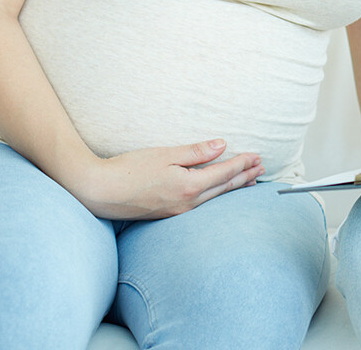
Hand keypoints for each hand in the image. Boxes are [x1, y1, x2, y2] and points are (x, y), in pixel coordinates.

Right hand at [68, 139, 263, 219]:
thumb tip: (223, 146)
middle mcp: (187, 203)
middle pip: (224, 189)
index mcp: (189, 186)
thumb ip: (196, 152)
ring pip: (214, 199)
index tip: (257, 156)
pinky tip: (219, 194)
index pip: (224, 173)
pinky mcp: (169, 214)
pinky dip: (217, 197)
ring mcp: (178, 212)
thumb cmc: (129, 169)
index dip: (243, 164)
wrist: (99, 192)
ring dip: (234, 188)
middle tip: (262, 168)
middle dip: (244, 177)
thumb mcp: (165, 155)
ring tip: (249, 182)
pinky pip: (201, 205)